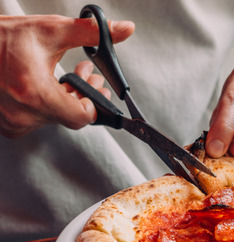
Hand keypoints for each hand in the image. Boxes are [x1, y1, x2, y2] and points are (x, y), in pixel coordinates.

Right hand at [0, 15, 133, 137]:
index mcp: (34, 93)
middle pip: (70, 116)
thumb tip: (125, 29)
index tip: (95, 84)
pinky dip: (45, 105)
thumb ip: (92, 33)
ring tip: (63, 76)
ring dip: (64, 99)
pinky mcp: (6, 125)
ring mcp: (12, 122)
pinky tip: (44, 86)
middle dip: (82, 94)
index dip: (93, 101)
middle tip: (85, 73)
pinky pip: (37, 121)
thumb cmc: (2, 37)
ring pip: (54, 118)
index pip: (82, 117)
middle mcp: (21, 113)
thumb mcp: (50, 30)